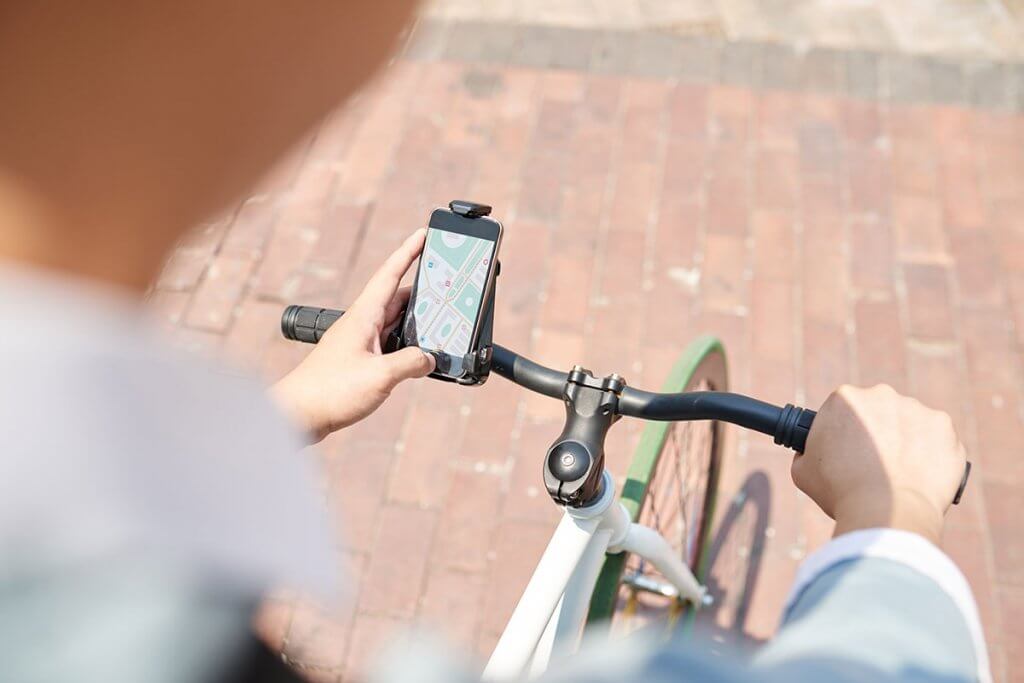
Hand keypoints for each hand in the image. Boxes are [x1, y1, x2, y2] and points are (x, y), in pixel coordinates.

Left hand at [272, 230, 433, 442]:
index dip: (409, 251)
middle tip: (447, 284)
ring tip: (441, 320)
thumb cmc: (329, 390)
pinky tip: (420, 355)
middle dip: (423, 289)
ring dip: (417, 320)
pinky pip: (390, 343)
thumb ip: (411, 363)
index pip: (390, 273)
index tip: (424, 234)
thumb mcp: (380, 376)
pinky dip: (407, 343)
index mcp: (364, 315)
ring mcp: (359, 341)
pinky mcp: (358, 360)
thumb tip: (430, 358)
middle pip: (398, 297)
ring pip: (395, 322)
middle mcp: (361, 323)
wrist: (297, 414)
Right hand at [793, 384, 966, 543]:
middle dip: (877, 430)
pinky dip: (932, 453)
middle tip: (874, 463)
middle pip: (879, 409)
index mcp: (845, 399)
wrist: (888, 512)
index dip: (844, 430)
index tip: (848, 450)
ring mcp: (916, 408)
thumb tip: (813, 451)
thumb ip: (808, 451)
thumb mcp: (803, 470)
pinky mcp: (944, 426)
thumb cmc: (840, 492)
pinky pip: (936, 437)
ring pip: (910, 422)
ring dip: (906, 440)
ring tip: (900, 473)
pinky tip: (921, 474)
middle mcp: (882, 394)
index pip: (844, 408)